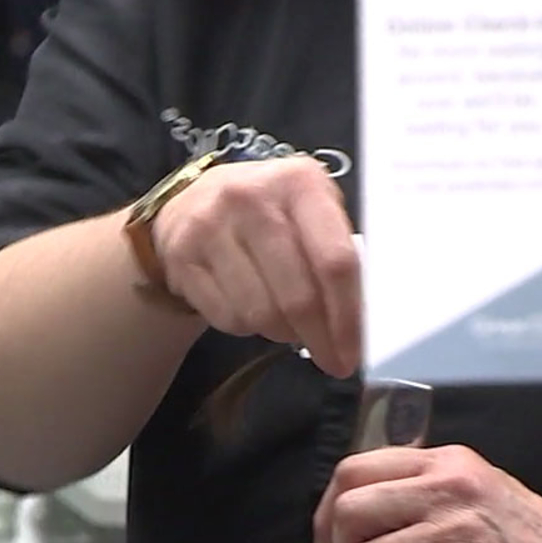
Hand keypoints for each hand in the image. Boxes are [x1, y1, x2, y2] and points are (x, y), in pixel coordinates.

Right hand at [154, 156, 361, 377]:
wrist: (193, 200)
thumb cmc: (268, 210)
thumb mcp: (309, 210)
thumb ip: (336, 251)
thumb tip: (359, 320)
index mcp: (299, 184)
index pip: (334, 261)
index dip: (348, 315)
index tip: (353, 351)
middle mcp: (251, 200)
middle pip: (297, 296)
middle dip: (318, 338)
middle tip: (329, 358)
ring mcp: (210, 228)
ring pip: (260, 314)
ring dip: (281, 333)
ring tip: (287, 326)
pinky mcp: (182, 258)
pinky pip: (227, 318)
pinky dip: (247, 327)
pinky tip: (252, 311)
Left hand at [314, 444, 541, 542]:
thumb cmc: (518, 535)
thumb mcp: (471, 490)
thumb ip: (418, 488)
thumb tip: (350, 508)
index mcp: (442, 460)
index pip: (354, 469)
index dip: (328, 505)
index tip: (328, 534)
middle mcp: (446, 480)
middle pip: (350, 504)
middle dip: (333, 541)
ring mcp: (453, 518)